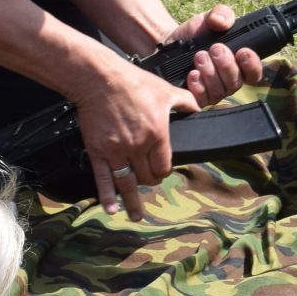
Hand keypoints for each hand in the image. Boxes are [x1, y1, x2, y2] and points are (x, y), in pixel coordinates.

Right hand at [74, 58, 197, 216]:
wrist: (100, 79)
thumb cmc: (133, 82)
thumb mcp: (166, 90)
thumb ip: (185, 102)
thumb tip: (198, 108)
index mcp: (157, 135)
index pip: (164, 166)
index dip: (164, 171)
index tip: (162, 171)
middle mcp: (138, 146)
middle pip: (147, 177)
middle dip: (150, 181)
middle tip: (149, 181)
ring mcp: (117, 151)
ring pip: (128, 183)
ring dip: (133, 202)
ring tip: (136, 216)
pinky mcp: (98, 151)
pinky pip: (103, 179)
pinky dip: (107, 196)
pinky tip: (111, 208)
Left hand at [163, 6, 264, 106]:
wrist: (171, 43)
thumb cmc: (196, 34)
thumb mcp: (209, 18)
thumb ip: (221, 14)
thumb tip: (222, 22)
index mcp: (238, 65)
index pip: (253, 73)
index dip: (252, 65)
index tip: (243, 51)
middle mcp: (228, 82)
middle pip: (236, 83)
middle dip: (226, 65)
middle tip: (215, 49)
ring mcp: (213, 92)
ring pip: (220, 91)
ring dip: (211, 72)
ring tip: (199, 56)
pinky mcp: (196, 99)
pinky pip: (202, 99)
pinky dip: (199, 86)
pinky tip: (192, 74)